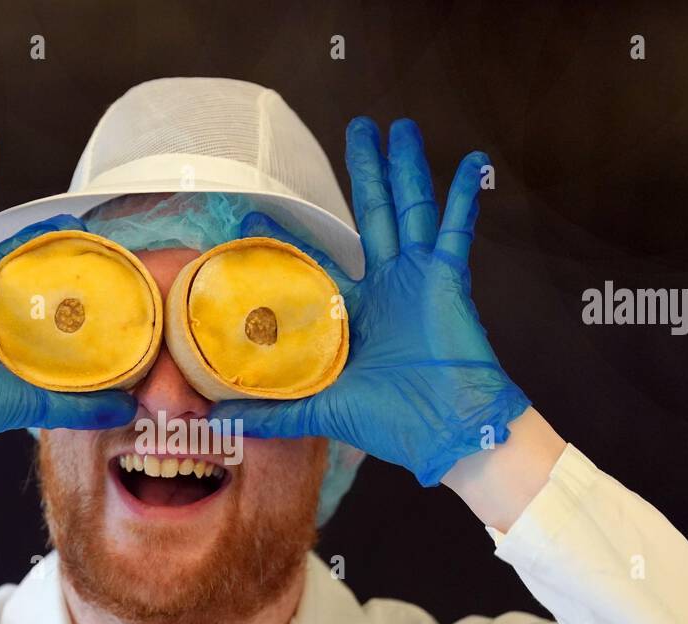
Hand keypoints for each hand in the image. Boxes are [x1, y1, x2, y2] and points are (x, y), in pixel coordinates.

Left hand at [213, 117, 529, 486]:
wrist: (448, 432)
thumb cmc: (393, 421)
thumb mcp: (322, 409)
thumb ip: (273, 410)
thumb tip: (219, 419)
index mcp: (353, 312)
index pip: (317, 262)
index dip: (291, 237)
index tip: (254, 213)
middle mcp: (386, 287)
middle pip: (371, 215)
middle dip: (365, 171)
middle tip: (356, 127)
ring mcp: (418, 279)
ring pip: (409, 209)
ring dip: (405, 168)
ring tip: (400, 127)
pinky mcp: (448, 280)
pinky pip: (455, 230)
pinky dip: (463, 197)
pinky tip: (468, 162)